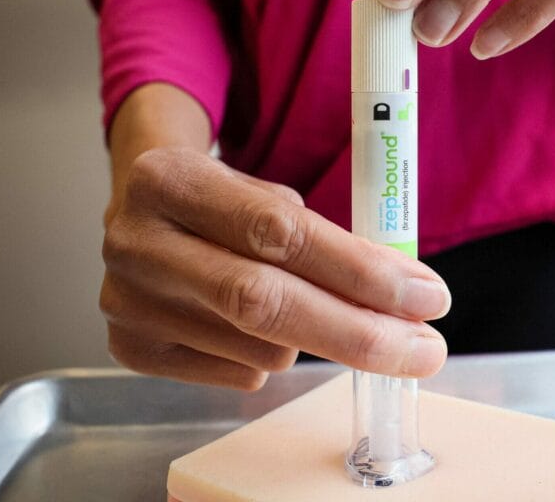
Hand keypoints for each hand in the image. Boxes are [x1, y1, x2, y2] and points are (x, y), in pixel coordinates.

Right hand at [99, 87, 449, 390]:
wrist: (142, 215)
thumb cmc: (224, 203)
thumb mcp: (267, 193)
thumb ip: (328, 237)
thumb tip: (408, 296)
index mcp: (170, 179)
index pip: (281, 233)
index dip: (361, 271)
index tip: (427, 297)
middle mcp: (136, 243)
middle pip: (264, 303)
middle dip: (359, 332)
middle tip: (423, 350)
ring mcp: (126, 303)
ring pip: (262, 349)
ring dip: (312, 338)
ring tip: (305, 307)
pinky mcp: (131, 350)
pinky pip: (239, 375)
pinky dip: (270, 356)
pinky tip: (255, 327)